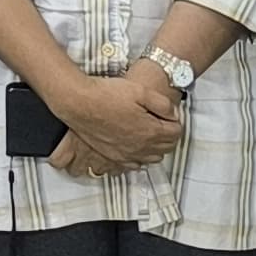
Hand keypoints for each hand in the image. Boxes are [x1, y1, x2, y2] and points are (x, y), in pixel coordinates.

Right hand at [53, 61, 184, 174]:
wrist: (79, 103)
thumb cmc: (107, 95)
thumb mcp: (141, 91)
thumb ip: (163, 104)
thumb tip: (173, 113)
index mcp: (151, 131)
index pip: (176, 133)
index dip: (175, 121)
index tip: (169, 114)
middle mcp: (141, 148)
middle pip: (167, 148)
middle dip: (169, 135)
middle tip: (163, 122)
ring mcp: (126, 155)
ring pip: (152, 158)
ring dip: (156, 147)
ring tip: (150, 132)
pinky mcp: (113, 157)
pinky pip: (135, 164)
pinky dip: (140, 157)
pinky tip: (136, 146)